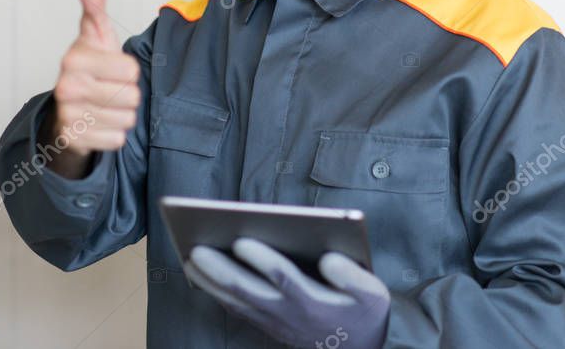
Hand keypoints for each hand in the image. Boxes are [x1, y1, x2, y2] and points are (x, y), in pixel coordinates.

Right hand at [48, 0, 140, 156]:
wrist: (68, 108)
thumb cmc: (91, 66)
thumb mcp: (95, 33)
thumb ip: (94, 2)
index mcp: (74, 58)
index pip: (131, 71)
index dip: (128, 71)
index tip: (111, 68)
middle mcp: (66, 87)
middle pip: (131, 97)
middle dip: (126, 94)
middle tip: (108, 88)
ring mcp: (69, 116)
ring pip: (126, 119)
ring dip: (120, 114)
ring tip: (103, 105)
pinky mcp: (74, 140)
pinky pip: (117, 139)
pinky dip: (113, 134)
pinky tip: (98, 123)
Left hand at [184, 238, 390, 347]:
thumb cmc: (364, 315)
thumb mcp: (373, 294)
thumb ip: (352, 276)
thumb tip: (327, 258)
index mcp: (313, 302)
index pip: (283, 279)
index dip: (261, 260)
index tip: (241, 240)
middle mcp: (287, 313)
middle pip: (248, 290)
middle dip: (220, 269)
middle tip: (197, 249)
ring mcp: (274, 321)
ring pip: (236, 301)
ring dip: (211, 281)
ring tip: (190, 259)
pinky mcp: (267, 324)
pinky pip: (236, 308)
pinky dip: (217, 292)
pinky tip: (203, 276)